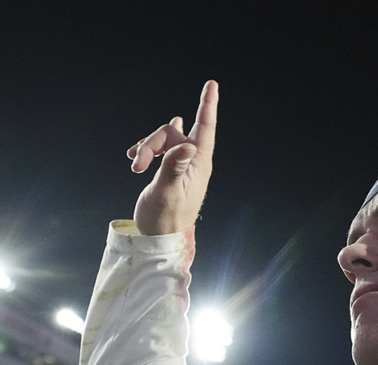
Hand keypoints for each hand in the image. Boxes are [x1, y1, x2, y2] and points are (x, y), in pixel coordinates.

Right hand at [127, 80, 218, 234]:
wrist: (158, 236)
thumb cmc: (166, 218)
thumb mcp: (167, 191)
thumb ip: (175, 166)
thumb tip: (188, 144)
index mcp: (199, 163)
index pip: (206, 128)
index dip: (208, 105)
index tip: (211, 84)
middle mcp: (193, 159)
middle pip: (172, 131)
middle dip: (152, 141)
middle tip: (137, 164)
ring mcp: (180, 163)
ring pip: (161, 138)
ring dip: (145, 148)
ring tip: (135, 165)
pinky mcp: (168, 167)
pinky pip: (156, 148)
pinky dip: (144, 150)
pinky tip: (134, 159)